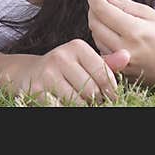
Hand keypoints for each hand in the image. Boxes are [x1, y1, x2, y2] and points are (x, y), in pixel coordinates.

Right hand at [10, 38, 129, 105]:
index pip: (104, 75)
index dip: (111, 92)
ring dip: (82, 106)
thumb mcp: (83, 62)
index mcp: (76, 46)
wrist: (27, 74)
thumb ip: (106, 62)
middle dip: (95, 100)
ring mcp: (47, 74)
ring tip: (79, 100)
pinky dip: (66, 107)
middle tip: (92, 100)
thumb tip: (128, 56)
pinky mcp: (37, 91)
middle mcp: (60, 56)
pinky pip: (62, 107)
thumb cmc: (63, 69)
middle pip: (92, 91)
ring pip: (78, 102)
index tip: (110, 97)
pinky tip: (64, 102)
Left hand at [87, 0, 154, 84]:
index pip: (102, 10)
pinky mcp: (119, 73)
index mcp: (135, 32)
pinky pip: (102, 50)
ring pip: (96, 37)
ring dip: (98, 24)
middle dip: (94, 9)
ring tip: (113, 18)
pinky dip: (103, 39)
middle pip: (94, 23)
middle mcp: (125, 49)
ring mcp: (121, 64)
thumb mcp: (150, 15)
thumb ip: (123, 3)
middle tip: (102, 1)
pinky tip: (116, 35)